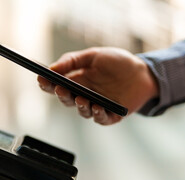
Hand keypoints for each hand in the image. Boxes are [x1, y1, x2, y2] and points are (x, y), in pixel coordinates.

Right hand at [37, 47, 158, 124]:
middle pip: (66, 100)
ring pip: (82, 111)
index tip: (41, 79)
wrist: (143, 72)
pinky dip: (97, 114)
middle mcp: (84, 95)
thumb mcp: (93, 55)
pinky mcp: (110, 114)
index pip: (57, 85)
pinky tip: (96, 107)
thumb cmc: (117, 62)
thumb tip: (52, 68)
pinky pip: (101, 118)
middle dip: (61, 95)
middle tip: (59, 89)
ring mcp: (96, 105)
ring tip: (80, 98)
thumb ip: (72, 61)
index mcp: (77, 81)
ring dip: (79, 106)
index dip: (47, 84)